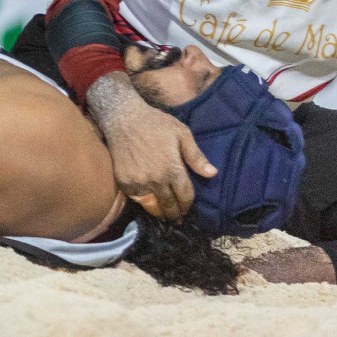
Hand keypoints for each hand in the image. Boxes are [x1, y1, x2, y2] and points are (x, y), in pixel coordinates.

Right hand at [96, 94, 215, 220]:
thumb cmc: (155, 123)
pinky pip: (136, 198)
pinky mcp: (124, 181)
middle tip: (177, 219)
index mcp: (172, 169)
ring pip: (152, 206)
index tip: (187, 208)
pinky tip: (148, 200)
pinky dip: (143, 201)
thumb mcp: (181, 133)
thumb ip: (196, 156)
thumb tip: (213, 174)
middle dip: (175, 214)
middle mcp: (155, 180)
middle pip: (169, 206)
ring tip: (164, 215)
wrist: (123, 118)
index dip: (188, 204)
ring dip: (160, 212)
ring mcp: (138, 182)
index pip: (185, 196)